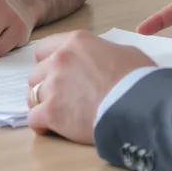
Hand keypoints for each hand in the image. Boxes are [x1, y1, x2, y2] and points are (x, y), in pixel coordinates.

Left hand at [26, 31, 154, 144]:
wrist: (139, 104)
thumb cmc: (139, 79)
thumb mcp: (125, 53)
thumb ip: (104, 54)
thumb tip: (105, 61)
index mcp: (77, 42)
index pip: (44, 48)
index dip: (48, 62)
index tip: (55, 73)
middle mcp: (60, 59)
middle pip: (37, 73)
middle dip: (45, 85)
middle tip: (59, 97)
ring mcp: (53, 85)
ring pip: (32, 95)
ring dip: (42, 104)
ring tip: (55, 114)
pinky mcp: (51, 112)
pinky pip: (34, 118)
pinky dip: (41, 124)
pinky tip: (49, 128)